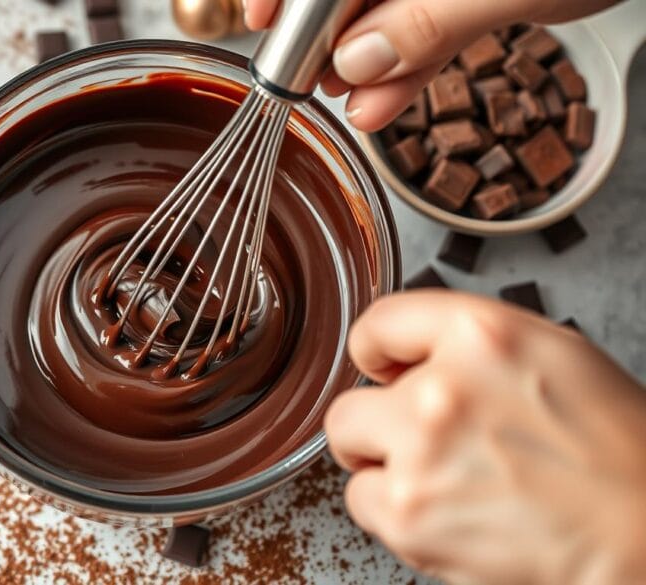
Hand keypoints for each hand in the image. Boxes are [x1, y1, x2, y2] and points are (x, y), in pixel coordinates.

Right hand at [245, 0, 618, 130]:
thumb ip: (427, 20)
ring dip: (366, 64)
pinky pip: (427, 26)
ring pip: (387, 9)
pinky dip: (408, 67)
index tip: (258, 19)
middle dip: (326, 34)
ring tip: (350, 107)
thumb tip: (354, 60)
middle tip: (306, 83)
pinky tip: (382, 104)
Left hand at [325, 290, 645, 584]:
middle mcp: (442, 388)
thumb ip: (466, 342)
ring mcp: (420, 454)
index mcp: (481, 335)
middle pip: (349, 403)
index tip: (380, 369)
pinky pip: (362, 502)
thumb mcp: (550, 354)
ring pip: (351, 453)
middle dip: (378, 424)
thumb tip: (401, 357)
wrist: (644, 534)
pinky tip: (447, 510)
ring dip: (386, 468)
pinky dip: (394, 512)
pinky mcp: (409, 514)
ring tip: (446, 479)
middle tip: (422, 442)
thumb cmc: (612, 450)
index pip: (378, 324)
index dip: (376, 352)